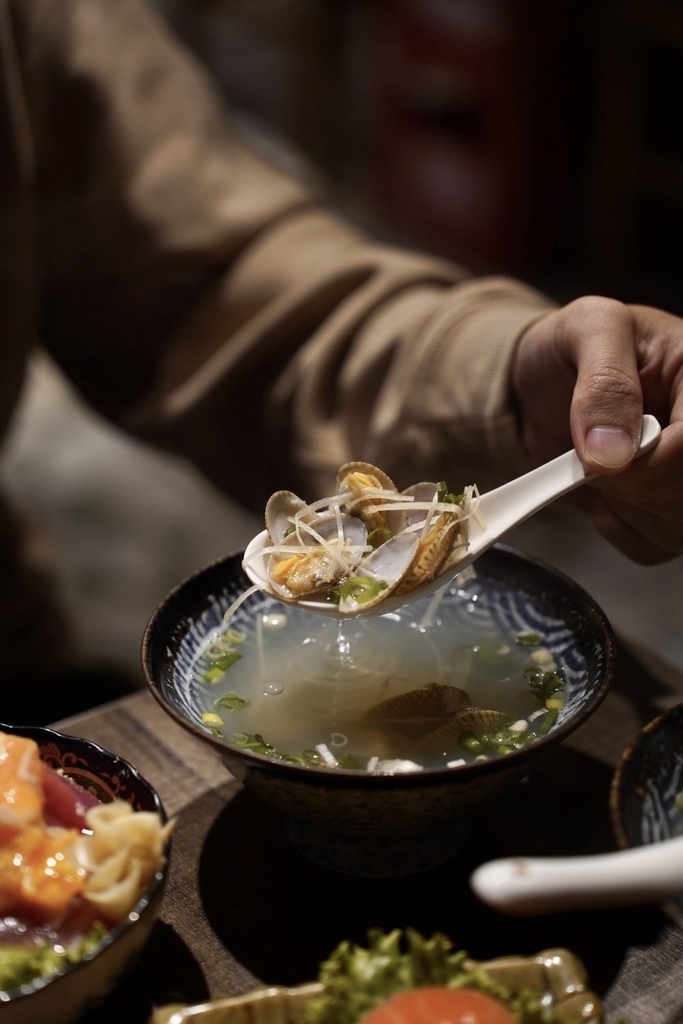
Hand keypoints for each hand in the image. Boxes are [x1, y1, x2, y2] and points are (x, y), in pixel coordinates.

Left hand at [512, 295, 682, 563]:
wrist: (548, 377)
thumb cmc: (572, 346)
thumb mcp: (585, 331)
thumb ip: (604, 382)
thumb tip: (611, 449)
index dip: (650, 467)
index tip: (598, 460)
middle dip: (629, 486)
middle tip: (590, 452)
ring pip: (676, 526)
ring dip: (621, 506)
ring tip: (597, 462)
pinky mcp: (676, 505)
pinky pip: (656, 543)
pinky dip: (618, 525)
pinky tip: (606, 488)